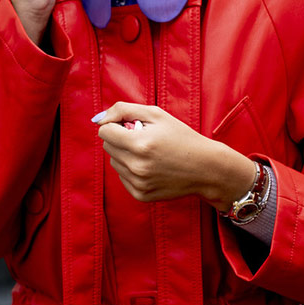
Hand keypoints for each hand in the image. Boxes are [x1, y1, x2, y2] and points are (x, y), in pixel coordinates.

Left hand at [93, 102, 255, 209]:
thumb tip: (98, 119)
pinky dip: (131, 170)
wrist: (205, 168)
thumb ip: (123, 110)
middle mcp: (136, 166)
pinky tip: (151, 167)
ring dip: (125, 155)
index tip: (130, 125)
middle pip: (108, 146)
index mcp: (139, 143)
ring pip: (114, 162)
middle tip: (143, 138)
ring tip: (148, 153)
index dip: (115, 125)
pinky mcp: (140, 195)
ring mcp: (138, 183)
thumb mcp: (156, 114)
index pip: (104, 131)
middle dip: (120, 139)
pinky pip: (122, 177)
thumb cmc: (181, 137)